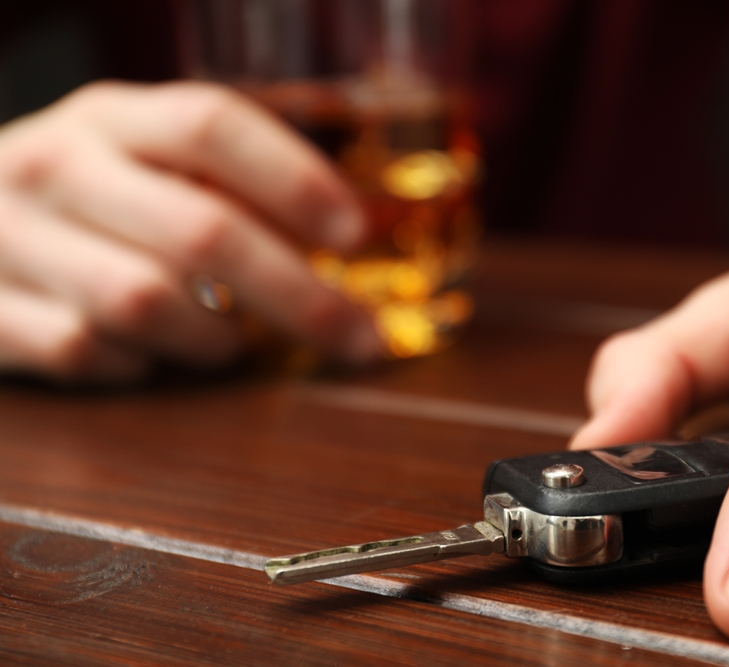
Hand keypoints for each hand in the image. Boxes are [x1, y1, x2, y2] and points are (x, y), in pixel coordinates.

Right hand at [0, 81, 377, 381]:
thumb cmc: (80, 200)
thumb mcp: (135, 160)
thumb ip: (222, 182)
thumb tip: (348, 233)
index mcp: (110, 118)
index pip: (212, 125)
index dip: (295, 179)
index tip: (355, 233)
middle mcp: (58, 166)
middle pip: (202, 230)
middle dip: (298, 295)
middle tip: (357, 337)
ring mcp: (10, 239)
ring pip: (145, 301)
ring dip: (212, 338)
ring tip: (229, 341)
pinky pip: (89, 354)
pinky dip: (140, 367)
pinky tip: (149, 357)